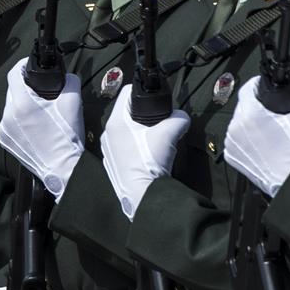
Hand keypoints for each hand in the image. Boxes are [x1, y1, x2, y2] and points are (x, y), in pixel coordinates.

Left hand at [0, 57, 83, 200]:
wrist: (62, 169)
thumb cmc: (66, 138)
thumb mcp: (73, 103)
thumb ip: (70, 81)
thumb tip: (67, 76)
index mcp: (22, 104)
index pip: (13, 74)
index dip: (21, 65)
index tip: (29, 65)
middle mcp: (8, 116)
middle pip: (12, 90)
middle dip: (25, 87)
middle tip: (41, 90)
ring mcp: (4, 130)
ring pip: (11, 107)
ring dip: (22, 104)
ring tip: (40, 111)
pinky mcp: (6, 141)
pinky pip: (9, 122)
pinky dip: (19, 119)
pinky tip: (34, 125)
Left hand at [101, 85, 189, 220]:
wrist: (142, 197)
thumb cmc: (150, 164)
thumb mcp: (169, 134)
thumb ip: (178, 119)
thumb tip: (182, 116)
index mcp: (116, 122)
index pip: (126, 93)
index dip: (141, 92)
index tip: (153, 98)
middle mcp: (107, 134)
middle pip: (125, 112)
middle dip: (141, 113)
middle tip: (157, 120)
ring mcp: (108, 150)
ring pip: (123, 130)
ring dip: (137, 130)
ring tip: (153, 138)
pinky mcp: (112, 164)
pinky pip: (122, 146)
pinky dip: (133, 145)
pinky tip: (146, 154)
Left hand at [223, 76, 289, 196]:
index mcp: (250, 113)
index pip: (247, 88)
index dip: (256, 84)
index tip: (261, 86)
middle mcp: (235, 126)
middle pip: (242, 106)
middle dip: (254, 106)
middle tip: (268, 113)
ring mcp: (231, 142)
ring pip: (237, 123)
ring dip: (248, 124)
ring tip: (264, 131)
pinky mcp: (231, 156)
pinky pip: (236, 140)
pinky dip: (244, 139)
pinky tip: (259, 144)